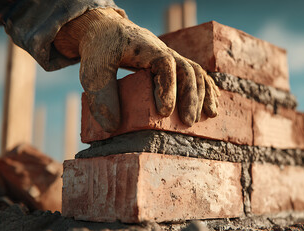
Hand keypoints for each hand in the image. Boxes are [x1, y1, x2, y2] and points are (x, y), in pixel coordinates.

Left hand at [54, 8, 218, 132]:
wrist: (109, 31)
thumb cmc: (100, 50)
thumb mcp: (92, 70)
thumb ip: (100, 95)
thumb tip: (112, 127)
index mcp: (146, 48)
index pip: (165, 64)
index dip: (168, 87)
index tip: (163, 112)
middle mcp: (164, 51)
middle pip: (187, 69)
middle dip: (191, 96)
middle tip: (188, 122)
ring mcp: (172, 57)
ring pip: (196, 72)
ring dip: (203, 94)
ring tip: (207, 117)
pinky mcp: (174, 65)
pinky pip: (197, 75)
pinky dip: (207, 89)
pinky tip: (212, 107)